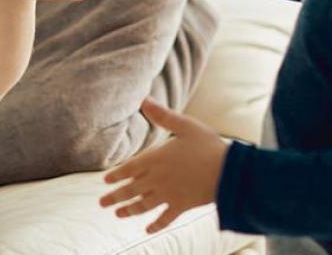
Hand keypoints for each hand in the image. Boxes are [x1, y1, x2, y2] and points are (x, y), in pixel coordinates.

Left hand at [100, 100, 229, 233]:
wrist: (229, 172)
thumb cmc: (208, 146)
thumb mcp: (185, 125)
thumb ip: (162, 116)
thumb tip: (143, 101)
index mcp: (156, 159)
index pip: (129, 168)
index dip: (116, 175)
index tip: (105, 181)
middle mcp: (158, 179)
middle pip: (131, 190)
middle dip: (115, 197)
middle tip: (101, 203)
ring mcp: (169, 195)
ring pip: (143, 205)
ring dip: (129, 210)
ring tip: (118, 214)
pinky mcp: (182, 206)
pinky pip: (165, 218)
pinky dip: (155, 225)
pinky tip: (147, 230)